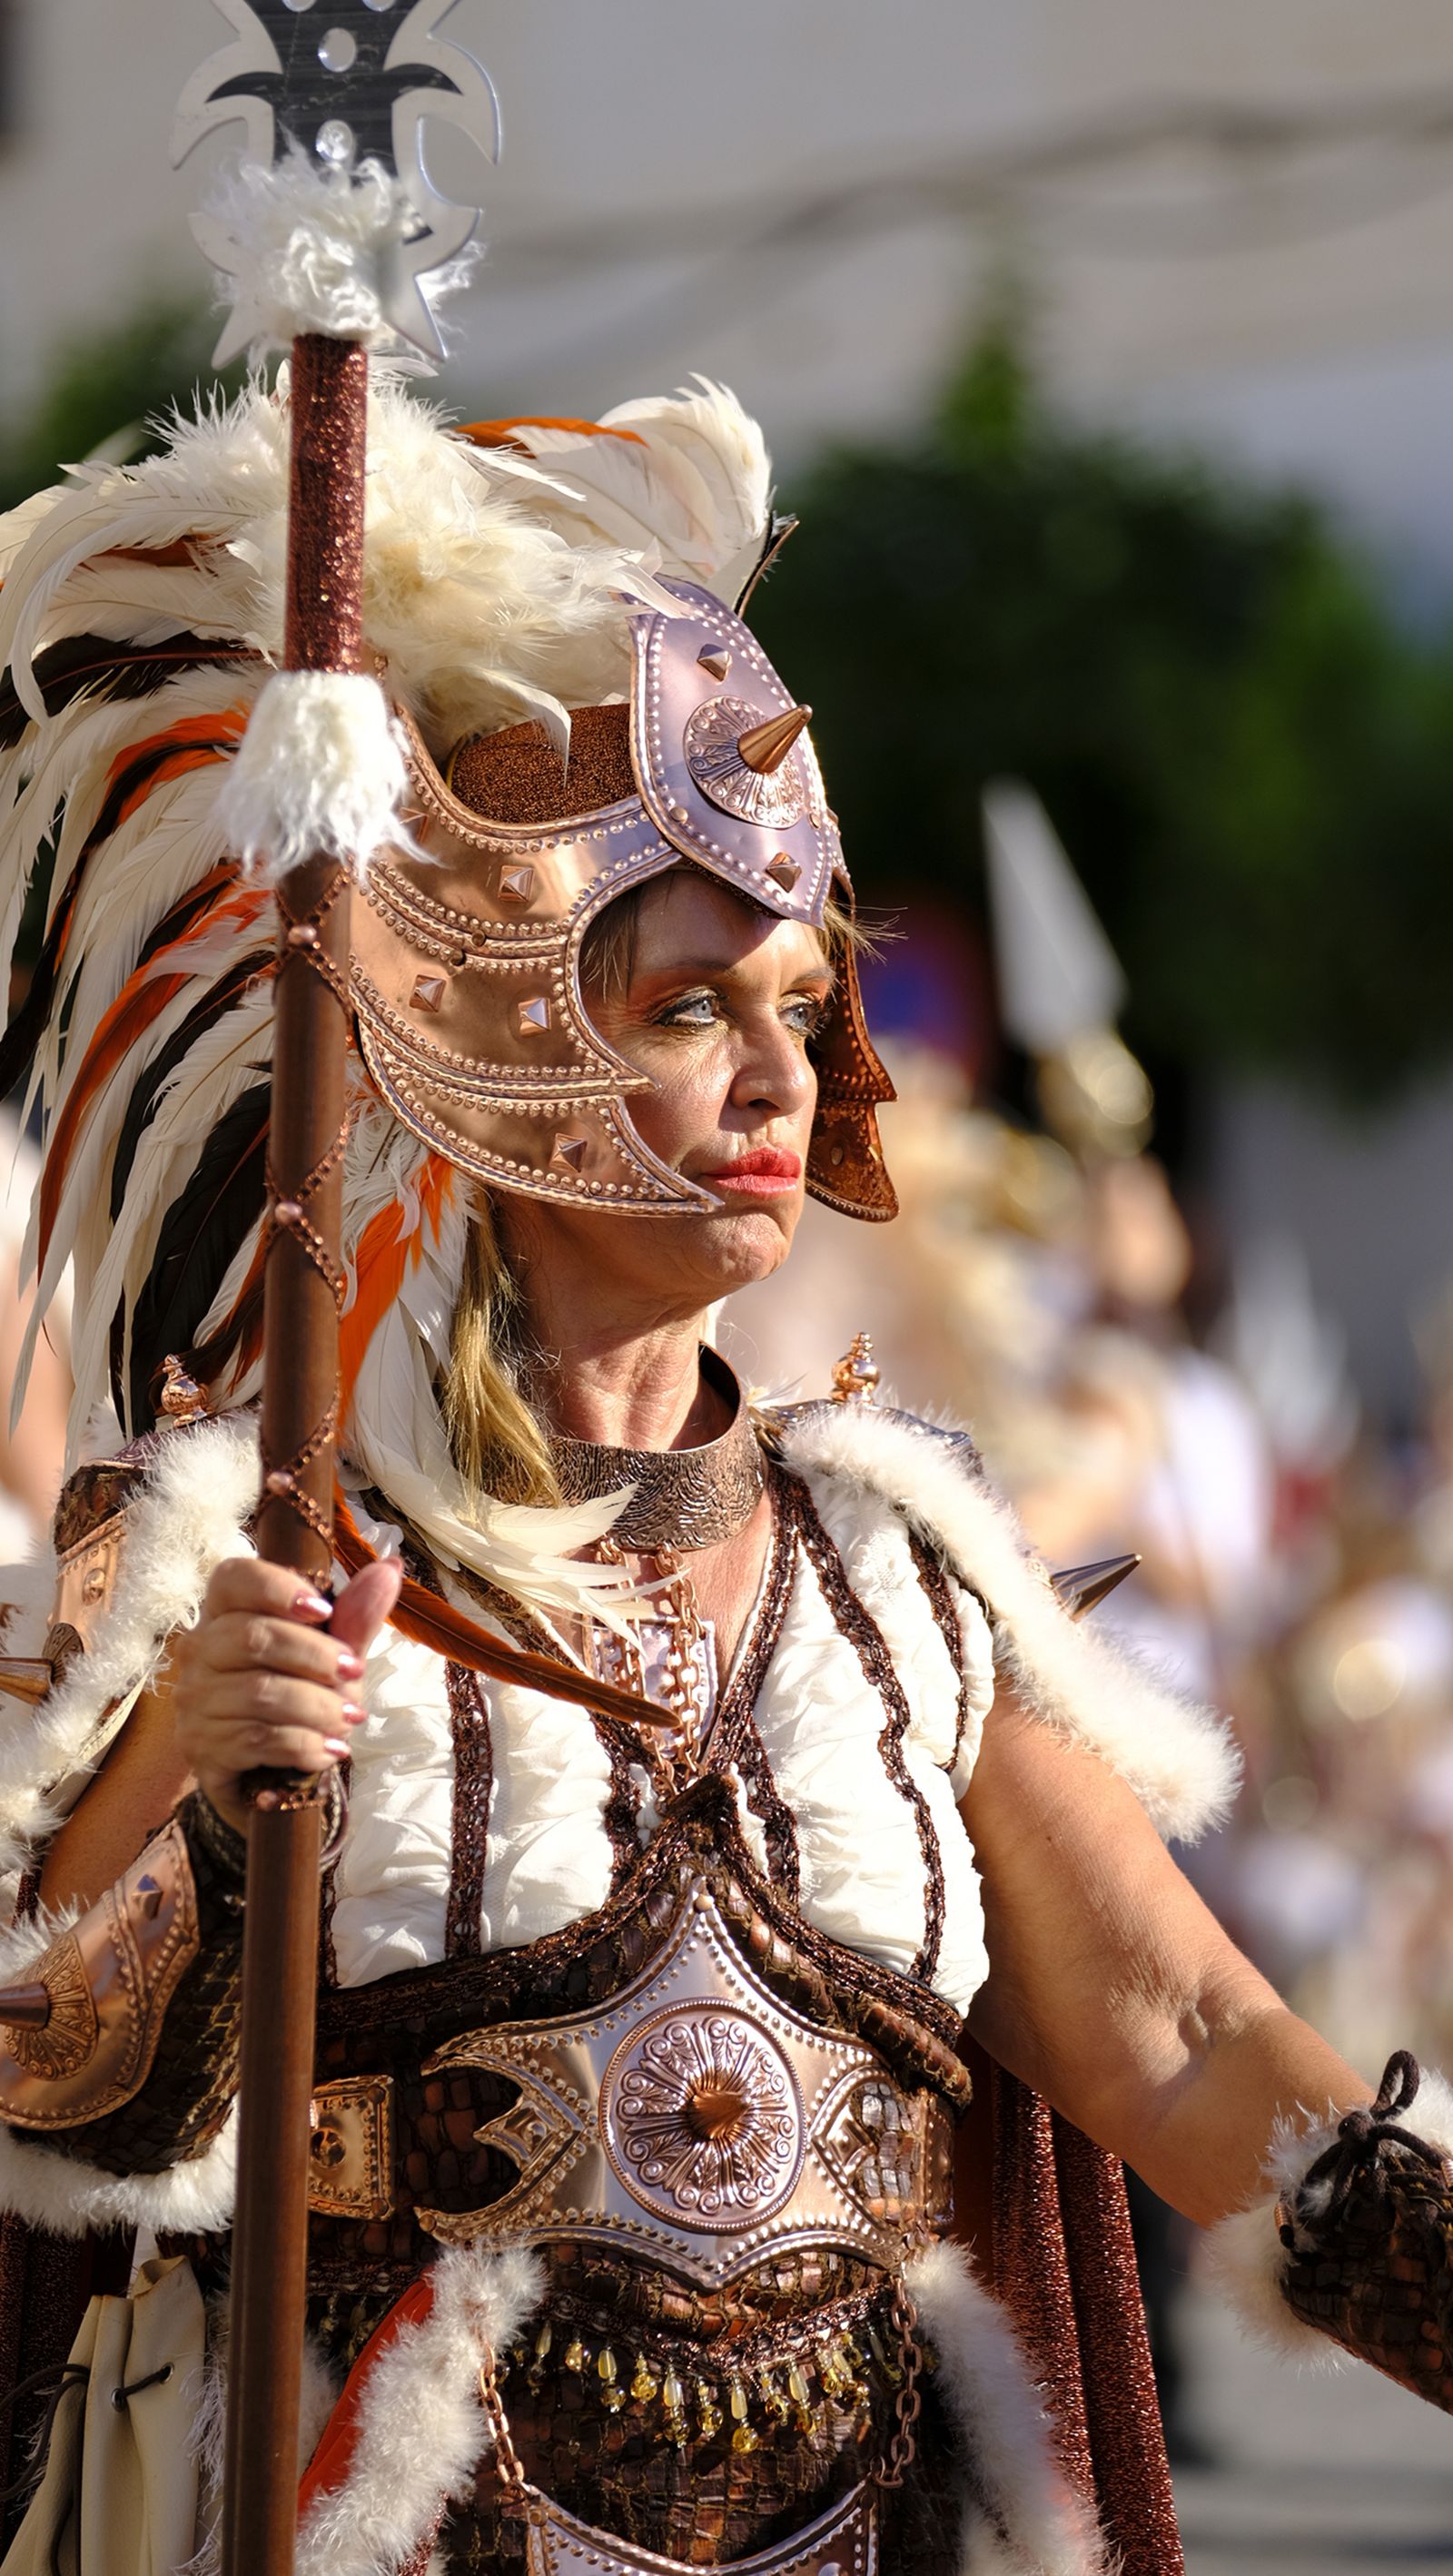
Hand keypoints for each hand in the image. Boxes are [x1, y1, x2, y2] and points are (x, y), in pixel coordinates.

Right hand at [173, 1555, 402, 1835]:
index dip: (278, 1588)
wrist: (274, 1774)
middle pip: (253, 1637)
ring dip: (318, 1707)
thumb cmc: (302, 1700)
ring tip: (348, 1720)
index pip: (233, 1579)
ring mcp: (194, 1701)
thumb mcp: (334, 1658)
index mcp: (226, 1613)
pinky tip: (329, 1750)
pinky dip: (304, 1744)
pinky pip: (257, 1739)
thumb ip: (355, 1617)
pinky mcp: (201, 1747)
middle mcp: (200, 1651)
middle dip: (316, 1657)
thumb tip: (390, 1567)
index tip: (324, 1611)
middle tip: (353, 1673)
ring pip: (260, 1692)